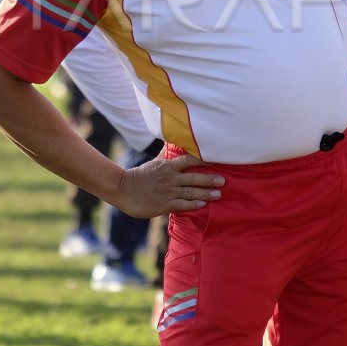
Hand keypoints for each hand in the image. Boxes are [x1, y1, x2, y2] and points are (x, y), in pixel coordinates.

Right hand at [110, 154, 224, 217]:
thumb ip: (166, 155)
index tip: (217, 159)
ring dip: (205, 193)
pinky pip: (181, 204)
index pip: (188, 160)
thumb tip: (172, 141)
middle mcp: (170, 178)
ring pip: (190, 192)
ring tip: (218, 194)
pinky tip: (203, 204)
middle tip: (224, 180)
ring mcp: (167, 192)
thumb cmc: (140, 176)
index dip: (203, 160)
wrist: (123, 189)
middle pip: (193, 177)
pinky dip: (193, 204)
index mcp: (168, 166)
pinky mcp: (163, 204)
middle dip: (209, 179)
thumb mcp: (154, 163)